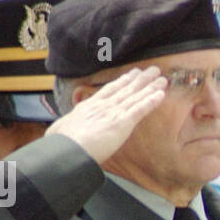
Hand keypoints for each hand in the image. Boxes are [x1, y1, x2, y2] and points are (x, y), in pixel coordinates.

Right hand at [47, 66, 166, 164]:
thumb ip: (65, 128)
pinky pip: (140, 109)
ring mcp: (113, 113)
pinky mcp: (122, 123)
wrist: (67, 149)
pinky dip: (151, 101)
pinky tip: (161, 94)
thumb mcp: (60, 130)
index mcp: (88, 107)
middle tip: (151, 70)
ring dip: (150, 87)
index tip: (130, 74)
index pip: (109, 91)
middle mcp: (102, 106)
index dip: (122, 82)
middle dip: (139, 79)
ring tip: (161, 77)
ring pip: (135, 96)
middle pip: (125, 89)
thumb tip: (58, 130)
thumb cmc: (61, 143)